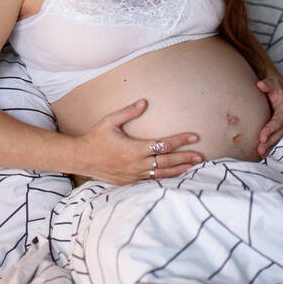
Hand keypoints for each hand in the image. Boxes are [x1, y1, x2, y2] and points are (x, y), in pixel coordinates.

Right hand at [73, 99, 203, 185]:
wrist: (81, 158)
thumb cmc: (96, 137)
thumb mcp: (110, 121)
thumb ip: (128, 112)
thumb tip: (144, 102)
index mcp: (134, 149)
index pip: (163, 144)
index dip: (180, 140)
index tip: (194, 136)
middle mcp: (136, 164)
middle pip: (167, 161)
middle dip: (185, 157)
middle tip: (201, 155)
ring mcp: (134, 175)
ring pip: (161, 173)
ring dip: (178, 169)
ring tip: (193, 167)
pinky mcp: (130, 181)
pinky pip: (151, 180)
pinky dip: (165, 177)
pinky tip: (174, 175)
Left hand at [256, 75, 282, 156]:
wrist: (279, 90)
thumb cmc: (273, 86)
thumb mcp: (271, 83)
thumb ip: (267, 84)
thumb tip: (260, 85)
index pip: (278, 121)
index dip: (270, 129)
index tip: (261, 137)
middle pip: (278, 133)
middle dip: (270, 142)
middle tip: (259, 150)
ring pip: (277, 137)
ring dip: (269, 146)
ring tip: (260, 154)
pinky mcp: (278, 128)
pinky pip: (275, 138)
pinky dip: (269, 146)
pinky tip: (261, 153)